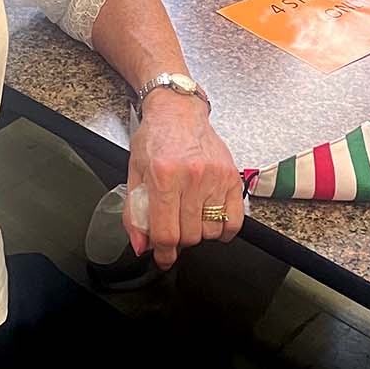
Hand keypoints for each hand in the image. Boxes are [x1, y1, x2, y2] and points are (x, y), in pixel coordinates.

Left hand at [124, 90, 242, 269]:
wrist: (178, 111)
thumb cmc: (155, 138)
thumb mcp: (135, 172)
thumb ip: (135, 212)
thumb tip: (142, 245)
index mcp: (164, 176)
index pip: (167, 232)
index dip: (164, 253)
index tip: (163, 258)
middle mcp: (191, 177)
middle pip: (190, 235)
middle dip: (179, 241)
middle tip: (173, 230)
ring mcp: (215, 177)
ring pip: (211, 231)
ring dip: (199, 233)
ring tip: (190, 219)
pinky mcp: (232, 177)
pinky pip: (234, 220)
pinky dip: (224, 230)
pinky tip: (212, 222)